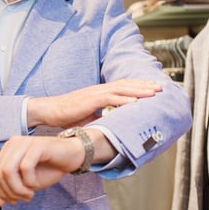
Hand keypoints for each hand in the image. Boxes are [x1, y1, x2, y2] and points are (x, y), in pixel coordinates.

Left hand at [0, 135, 83, 208]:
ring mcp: (25, 142)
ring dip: (18, 189)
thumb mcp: (25, 184)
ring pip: (8, 170)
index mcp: (8, 150)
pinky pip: (25, 167)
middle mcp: (13, 143)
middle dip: (10, 192)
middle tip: (24, 198)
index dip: (2, 191)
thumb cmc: (49, 168)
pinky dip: (29, 182)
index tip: (15, 199)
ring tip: (29, 194)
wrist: (72, 157)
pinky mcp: (37, 145)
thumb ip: (7, 192)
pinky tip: (36, 185)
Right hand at [27, 79, 161, 127]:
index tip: (152, 88)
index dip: (138, 86)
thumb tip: (112, 124)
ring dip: (138, 90)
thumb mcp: (88, 117)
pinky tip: (134, 101)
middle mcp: (99, 90)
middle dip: (144, 85)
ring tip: (152, 92)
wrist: (48, 111)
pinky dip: (123, 100)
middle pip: (126, 85)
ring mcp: (95, 93)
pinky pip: (109, 98)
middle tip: (160, 87)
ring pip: (121, 89)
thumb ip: (101, 118)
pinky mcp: (89, 100)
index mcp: (100, 92)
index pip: (123, 87)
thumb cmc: (66, 115)